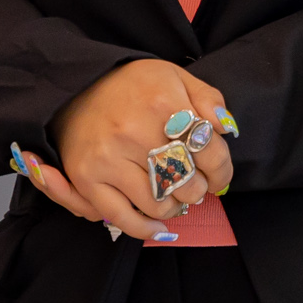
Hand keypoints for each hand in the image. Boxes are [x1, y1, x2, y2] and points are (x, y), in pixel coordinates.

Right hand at [21, 60, 238, 241]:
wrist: (76, 83)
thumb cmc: (130, 84)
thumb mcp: (172, 75)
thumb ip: (207, 97)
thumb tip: (226, 129)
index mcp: (162, 103)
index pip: (212, 154)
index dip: (222, 172)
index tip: (217, 175)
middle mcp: (134, 131)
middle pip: (188, 183)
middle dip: (198, 189)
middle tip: (193, 183)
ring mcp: (108, 157)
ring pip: (159, 204)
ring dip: (174, 207)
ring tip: (172, 195)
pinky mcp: (87, 177)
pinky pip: (123, 218)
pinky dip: (145, 227)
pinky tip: (157, 224)